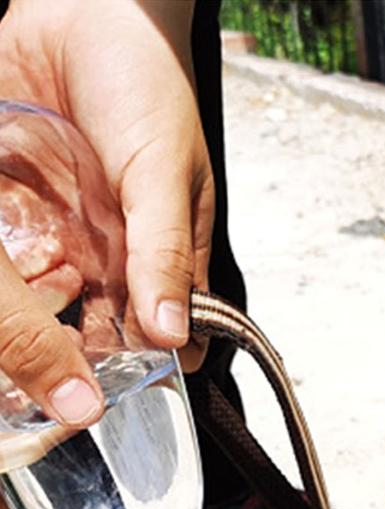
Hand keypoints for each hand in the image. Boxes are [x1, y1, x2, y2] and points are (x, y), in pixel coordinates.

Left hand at [0, 0, 211, 401]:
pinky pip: (13, 262)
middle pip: (102, 330)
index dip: (148, 370)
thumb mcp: (166, 175)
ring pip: (52, 305)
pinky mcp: (18, 213)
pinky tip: (6, 305)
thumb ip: (167, 253)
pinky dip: (11, 287)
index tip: (119, 400)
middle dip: (81, 362)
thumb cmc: (147, 89)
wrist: (82, 11)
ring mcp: (64, 238)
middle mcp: (115, 257)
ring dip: (37, 331)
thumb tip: (174, 332)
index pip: (165, 333)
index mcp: (164, 257)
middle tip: (57, 394)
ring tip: (22, 369)